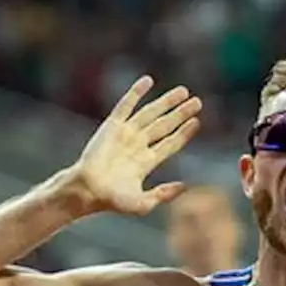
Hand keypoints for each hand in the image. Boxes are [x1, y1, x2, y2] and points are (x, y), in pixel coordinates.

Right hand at [68, 76, 202, 214]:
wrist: (88, 190)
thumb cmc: (112, 201)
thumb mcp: (143, 204)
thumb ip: (164, 195)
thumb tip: (185, 186)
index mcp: (147, 162)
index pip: (171, 143)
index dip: (184, 132)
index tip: (197, 121)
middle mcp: (138, 145)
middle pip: (165, 125)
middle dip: (180, 114)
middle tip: (197, 102)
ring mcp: (126, 134)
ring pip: (150, 113)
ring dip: (166, 102)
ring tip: (183, 91)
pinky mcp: (112, 126)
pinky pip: (126, 105)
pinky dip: (136, 93)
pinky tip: (148, 81)